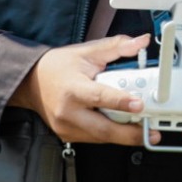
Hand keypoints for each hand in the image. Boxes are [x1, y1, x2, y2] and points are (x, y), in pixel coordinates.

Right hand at [13, 34, 156, 145]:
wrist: (31, 83)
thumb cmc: (57, 67)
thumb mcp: (87, 52)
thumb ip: (116, 47)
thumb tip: (140, 42)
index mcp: (72, 88)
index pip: (99, 97)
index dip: (121, 102)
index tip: (139, 104)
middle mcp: (68, 111)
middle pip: (102, 129)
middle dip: (130, 134)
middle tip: (150, 132)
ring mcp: (67, 127)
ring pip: (100, 137)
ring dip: (123, 135)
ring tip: (142, 129)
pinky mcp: (68, 135)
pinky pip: (94, 139)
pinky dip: (110, 134)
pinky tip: (121, 127)